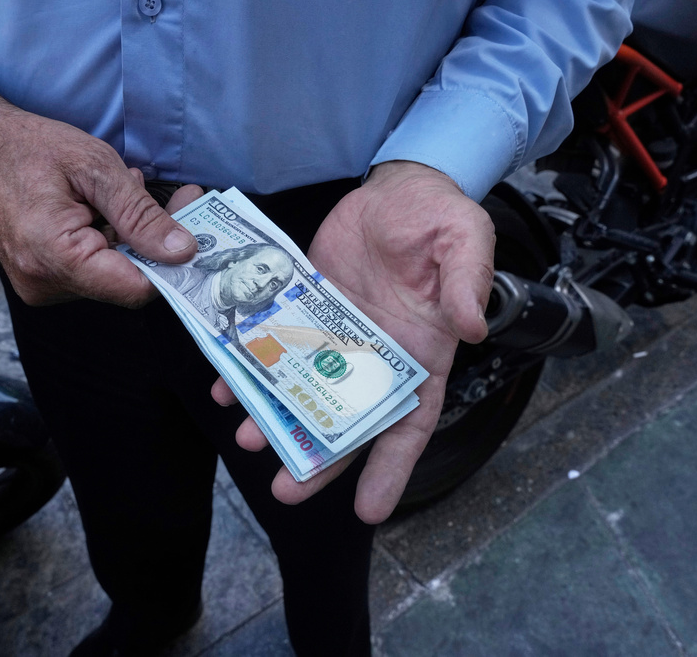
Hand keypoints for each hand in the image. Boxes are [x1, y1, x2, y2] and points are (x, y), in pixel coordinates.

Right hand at [0, 84, 198, 305]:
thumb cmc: (28, 147)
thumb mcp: (95, 167)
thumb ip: (140, 215)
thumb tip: (182, 251)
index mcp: (54, 255)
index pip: (135, 288)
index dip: (172, 265)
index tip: (196, 231)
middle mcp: (44, 283)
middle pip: (127, 282)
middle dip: (157, 242)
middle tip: (179, 198)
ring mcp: (41, 286)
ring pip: (114, 276)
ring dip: (133, 237)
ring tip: (123, 191)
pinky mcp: (43, 281)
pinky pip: (94, 271)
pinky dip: (110, 241)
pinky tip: (103, 208)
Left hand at [212, 160, 495, 522]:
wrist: (399, 185)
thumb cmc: (440, 215)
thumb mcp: (465, 240)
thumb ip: (466, 282)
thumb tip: (471, 327)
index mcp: (422, 351)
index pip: (411, 421)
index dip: (391, 466)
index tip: (369, 510)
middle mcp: (376, 355)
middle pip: (348, 419)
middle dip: (320, 459)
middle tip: (286, 488)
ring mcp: (337, 335)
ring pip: (305, 388)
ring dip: (276, 416)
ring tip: (247, 437)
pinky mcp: (305, 308)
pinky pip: (276, 344)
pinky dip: (250, 366)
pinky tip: (225, 383)